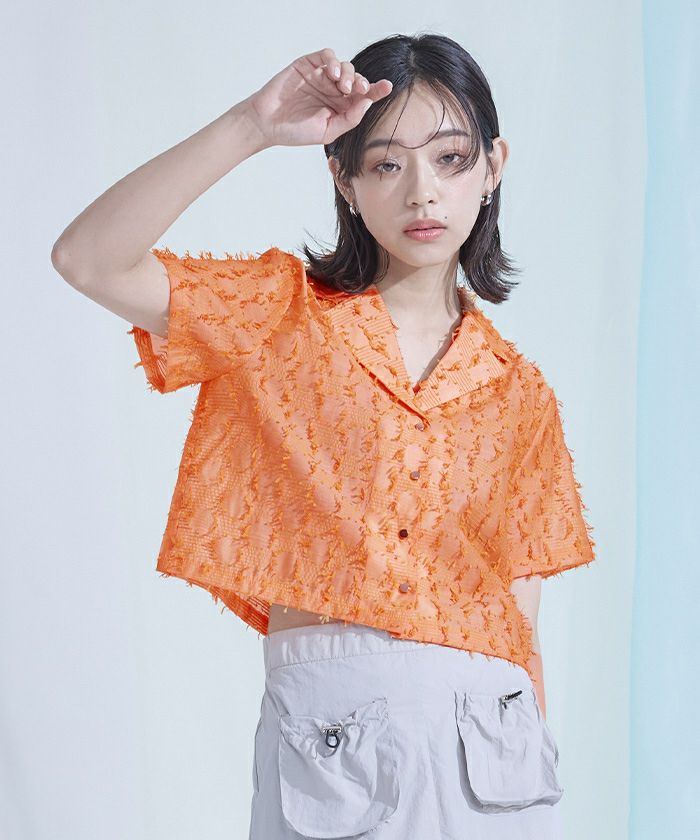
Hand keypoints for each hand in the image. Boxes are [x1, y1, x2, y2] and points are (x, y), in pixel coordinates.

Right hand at [240, 47, 392, 147]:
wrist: (267, 124)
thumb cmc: (295, 131)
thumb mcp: (328, 132)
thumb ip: (349, 119)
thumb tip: (367, 103)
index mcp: (340, 108)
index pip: (363, 97)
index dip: (376, 91)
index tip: (387, 87)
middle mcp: (333, 91)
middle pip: (356, 79)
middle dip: (362, 83)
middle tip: (359, 90)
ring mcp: (320, 77)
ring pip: (344, 66)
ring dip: (348, 73)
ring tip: (342, 86)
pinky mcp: (308, 65)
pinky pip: (326, 55)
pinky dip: (332, 61)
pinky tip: (331, 73)